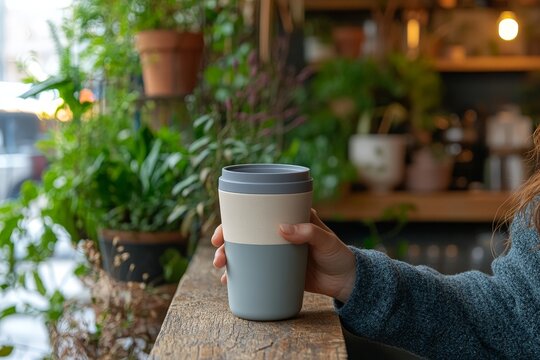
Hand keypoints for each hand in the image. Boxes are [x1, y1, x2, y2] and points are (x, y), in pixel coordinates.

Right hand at [211, 209, 355, 302]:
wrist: (347, 281)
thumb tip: (282, 229)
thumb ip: (308, 232)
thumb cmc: (339, 254)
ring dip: (230, 259)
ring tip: (222, 271)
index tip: (222, 231)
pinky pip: (255, 271)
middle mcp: (278, 233)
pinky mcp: (279, 270)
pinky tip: (229, 282)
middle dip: (226, 243)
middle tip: (218, 254)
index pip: (256, 214)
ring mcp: (276, 252)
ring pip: (246, 252)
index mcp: (288, 218)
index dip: (234, 220)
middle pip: (245, 234)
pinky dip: (242, 275)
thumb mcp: (326, 240)